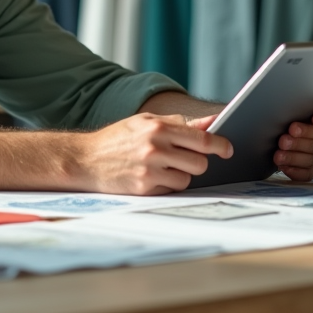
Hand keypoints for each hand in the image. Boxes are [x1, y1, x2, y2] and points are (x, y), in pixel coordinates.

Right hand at [77, 113, 232, 195]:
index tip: (228, 149)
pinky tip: (151, 177)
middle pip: (200, 163)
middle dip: (198, 162)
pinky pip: (171, 190)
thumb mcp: (146, 122)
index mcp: (159, 128)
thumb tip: (212, 122)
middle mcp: (155, 149)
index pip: (202, 139)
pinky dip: (167, 185)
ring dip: (181, 175)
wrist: (84, 159)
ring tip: (162, 167)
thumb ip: (180, 123)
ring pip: (187, 179)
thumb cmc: (118, 139)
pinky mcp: (144, 188)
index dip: (220, 145)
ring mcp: (150, 170)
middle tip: (186, 159)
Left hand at [273, 105, 312, 181]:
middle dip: (301, 139)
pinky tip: (284, 167)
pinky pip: (308, 174)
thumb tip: (285, 106)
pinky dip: (295, 171)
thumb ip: (298, 108)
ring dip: (294, 156)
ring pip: (312, 158)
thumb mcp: (296, 109)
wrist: (284, 133)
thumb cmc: (292, 117)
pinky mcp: (312, 168)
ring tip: (279, 154)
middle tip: (286, 137)